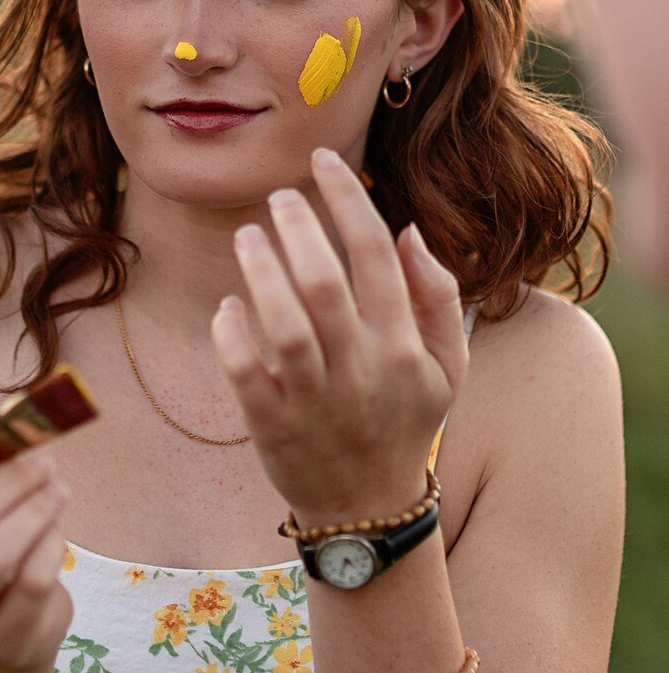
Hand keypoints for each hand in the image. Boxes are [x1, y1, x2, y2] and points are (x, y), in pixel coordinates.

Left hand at [210, 146, 469, 525]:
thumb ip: (436, 297)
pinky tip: (227, 307)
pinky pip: (246, 373)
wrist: (367, 508)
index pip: (378, 257)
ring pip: (285, 327)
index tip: (321, 163)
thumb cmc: (402, 421)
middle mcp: (362, 370)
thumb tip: (407, 231)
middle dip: (299, 230)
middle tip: (276, 197)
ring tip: (246, 236)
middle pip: (326, 285)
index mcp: (404, 346)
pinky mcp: (272, 426)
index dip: (346, 201)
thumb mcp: (446, 366)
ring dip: (260, 274)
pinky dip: (232, 335)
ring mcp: (315, 401)